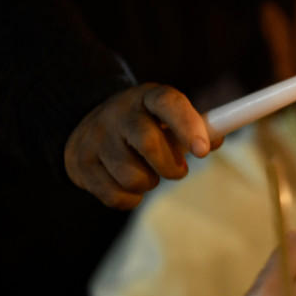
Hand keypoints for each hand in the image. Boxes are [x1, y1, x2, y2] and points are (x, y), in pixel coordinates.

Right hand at [64, 83, 220, 207]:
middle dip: (170, 167)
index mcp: (147, 97)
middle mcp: (118, 113)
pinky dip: (130, 199)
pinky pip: (116, 197)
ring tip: (146, 172)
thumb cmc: (145, 124)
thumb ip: (197, 128)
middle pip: (148, 143)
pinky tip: (127, 184)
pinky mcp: (80, 164)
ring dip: (149, 183)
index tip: (202, 151)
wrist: (86, 125)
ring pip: (132, 177)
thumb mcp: (168, 117)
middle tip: (178, 170)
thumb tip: (215, 140)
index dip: (188, 126)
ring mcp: (95, 138)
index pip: (168, 103)